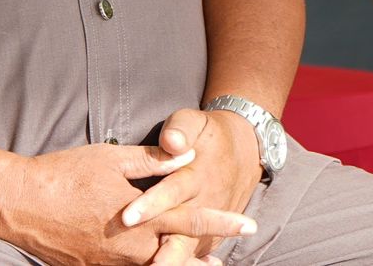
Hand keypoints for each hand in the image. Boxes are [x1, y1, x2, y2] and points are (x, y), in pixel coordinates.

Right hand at [0, 143, 250, 265]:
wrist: (20, 204)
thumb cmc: (65, 174)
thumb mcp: (110, 158)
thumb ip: (152, 161)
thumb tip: (186, 156)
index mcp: (140, 218)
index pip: (191, 221)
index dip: (222, 223)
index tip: (249, 224)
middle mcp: (130, 248)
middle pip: (178, 259)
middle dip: (202, 261)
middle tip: (224, 263)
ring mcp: (110, 264)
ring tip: (199, 265)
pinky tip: (148, 262)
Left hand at [120, 109, 261, 261]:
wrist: (245, 149)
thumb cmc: (209, 133)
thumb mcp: (194, 121)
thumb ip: (180, 130)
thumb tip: (171, 141)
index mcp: (196, 174)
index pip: (173, 191)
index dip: (152, 204)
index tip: (127, 217)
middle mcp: (205, 201)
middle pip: (184, 230)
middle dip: (166, 250)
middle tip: (150, 265)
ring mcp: (211, 221)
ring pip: (192, 246)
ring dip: (176, 261)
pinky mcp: (212, 234)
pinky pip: (198, 252)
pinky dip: (185, 263)